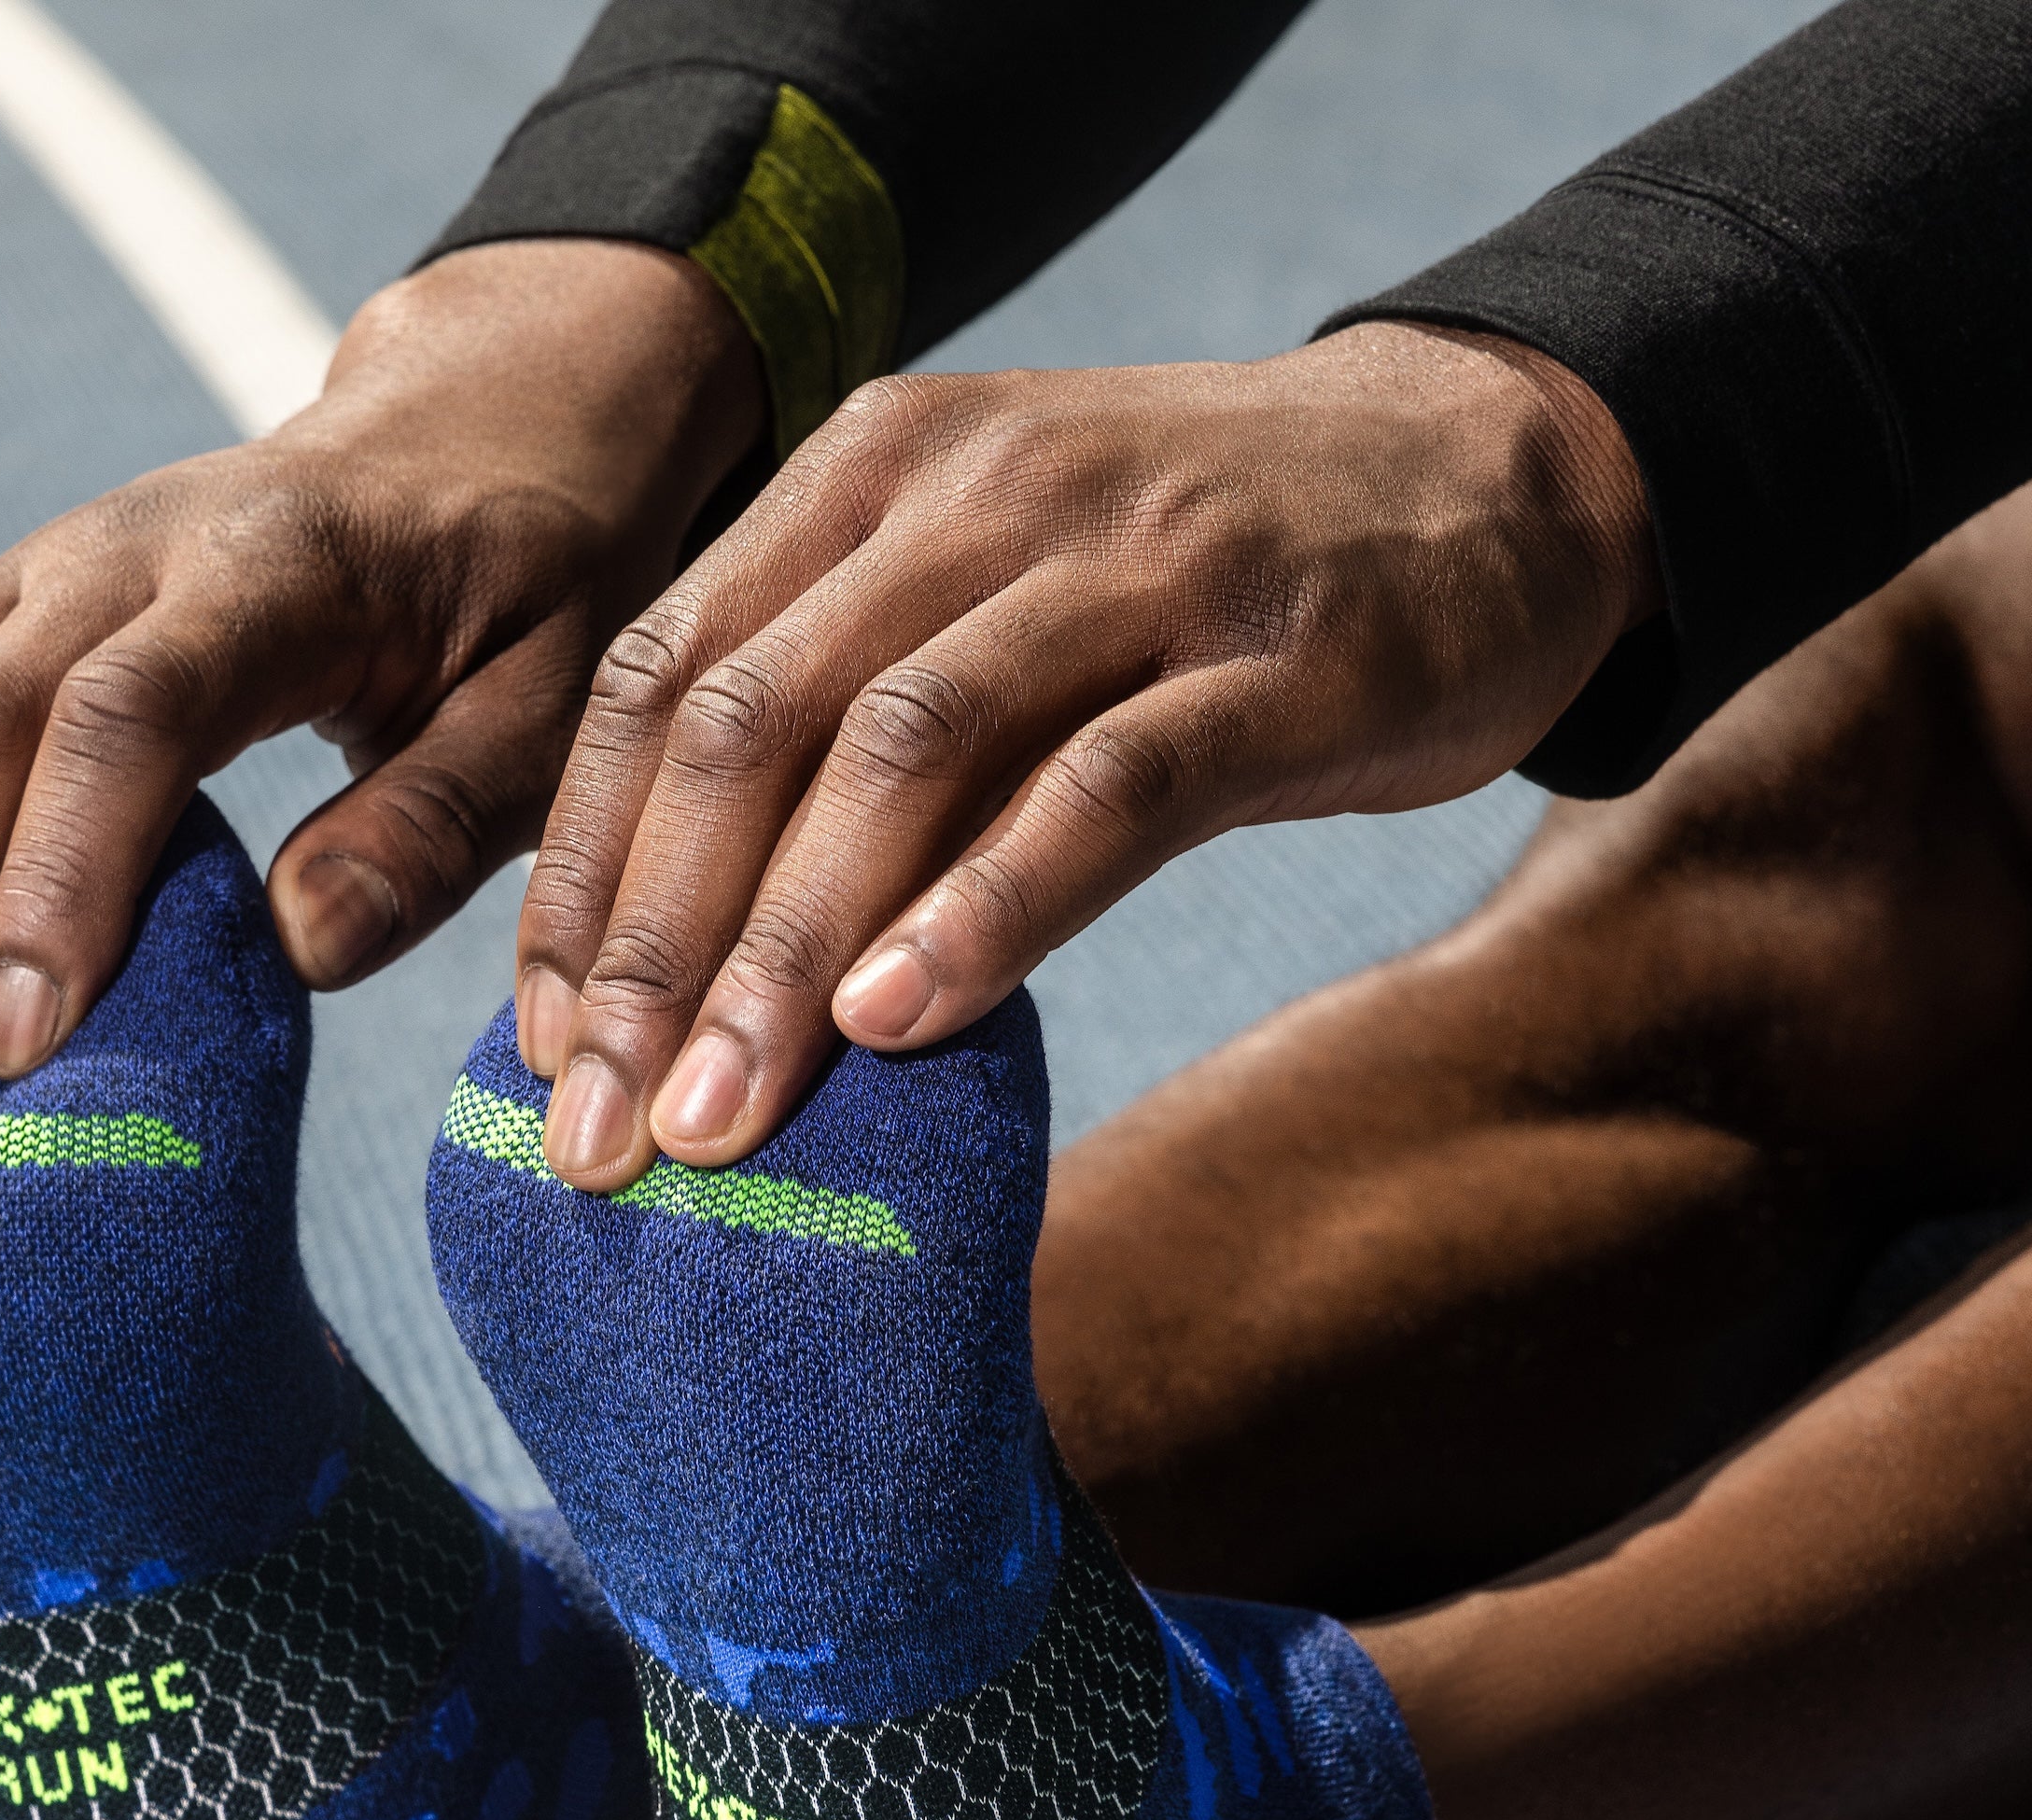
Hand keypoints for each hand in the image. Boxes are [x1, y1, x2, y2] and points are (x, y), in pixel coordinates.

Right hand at [0, 239, 760, 1161]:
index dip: (60, 881)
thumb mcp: (548, 711)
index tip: (20, 1050)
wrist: (474, 436)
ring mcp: (45, 569)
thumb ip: (435, 824)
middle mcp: (123, 549)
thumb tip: (297, 953)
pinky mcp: (7, 607)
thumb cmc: (528, 598)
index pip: (125, 718)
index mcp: (271, 566)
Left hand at [514, 322, 1661, 1188]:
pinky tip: (900, 1023)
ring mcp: (1133, 561)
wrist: (1487, 476)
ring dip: (787, 956)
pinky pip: (1106, 787)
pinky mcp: (1281, 653)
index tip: (544, 1048)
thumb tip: (679, 955)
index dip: (585, 877)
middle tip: (599, 1135)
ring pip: (905, 755)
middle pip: (752, 725)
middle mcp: (976, 494)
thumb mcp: (984, 596)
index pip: (662, 678)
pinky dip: (988, 907)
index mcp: (870, 473)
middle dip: (655, 949)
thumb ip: (842, 717)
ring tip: (721, 1123)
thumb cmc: (1190, 582)